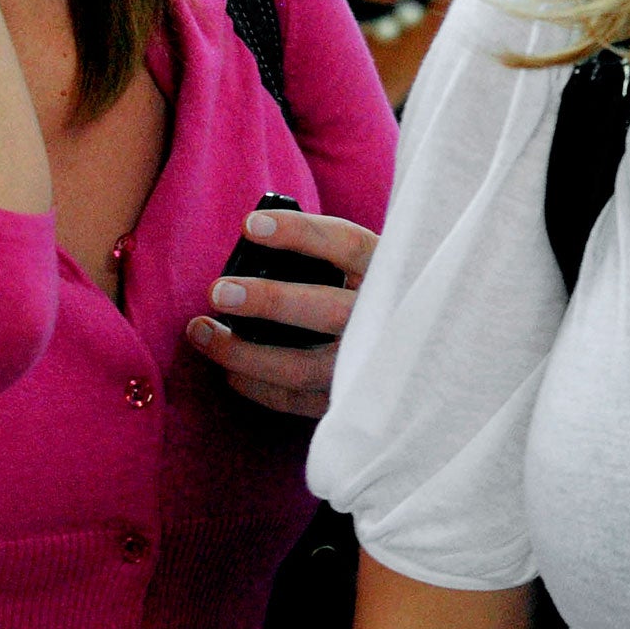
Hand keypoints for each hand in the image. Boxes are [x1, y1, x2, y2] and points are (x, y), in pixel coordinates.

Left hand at [186, 208, 378, 416]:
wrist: (428, 363)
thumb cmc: (387, 300)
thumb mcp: (378, 269)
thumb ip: (336, 259)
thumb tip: (259, 242)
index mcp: (396, 274)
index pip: (348, 246)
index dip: (300, 234)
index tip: (250, 225)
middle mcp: (388, 324)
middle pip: (325, 311)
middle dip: (268, 301)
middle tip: (218, 291)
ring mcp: (370, 370)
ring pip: (301, 367)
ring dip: (243, 352)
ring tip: (201, 331)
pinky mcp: (351, 404)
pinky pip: (296, 401)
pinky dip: (257, 387)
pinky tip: (229, 371)